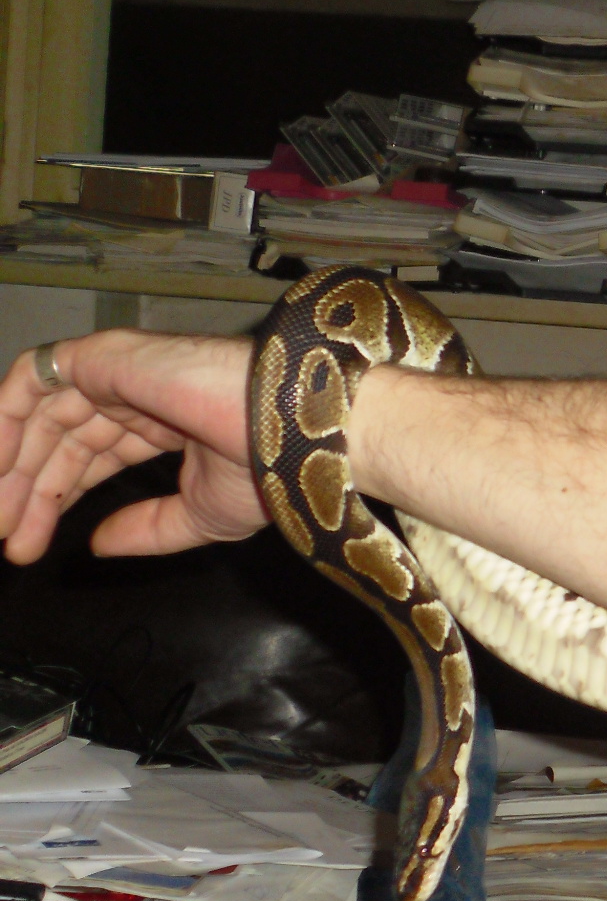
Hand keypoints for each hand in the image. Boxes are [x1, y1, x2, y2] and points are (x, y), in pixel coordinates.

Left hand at [0, 330, 266, 563]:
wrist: (285, 429)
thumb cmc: (264, 468)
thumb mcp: (201, 516)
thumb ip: (147, 529)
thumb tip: (96, 544)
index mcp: (164, 424)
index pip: (91, 457)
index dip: (54, 498)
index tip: (26, 544)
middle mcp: (135, 394)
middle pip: (60, 440)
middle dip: (28, 491)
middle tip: (6, 540)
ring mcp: (116, 371)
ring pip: (40, 413)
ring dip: (11, 464)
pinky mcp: (101, 355)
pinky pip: (34, 378)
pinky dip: (4, 417)